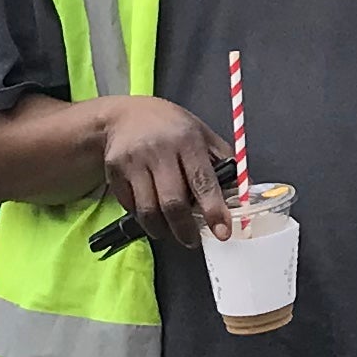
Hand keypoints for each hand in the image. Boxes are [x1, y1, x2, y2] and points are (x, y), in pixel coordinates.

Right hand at [96, 95, 228, 246]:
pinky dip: (142, 218)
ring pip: (149, 210)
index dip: (213, 209)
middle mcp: (159, 150)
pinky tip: (151, 213)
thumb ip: (221, 159)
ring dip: (162, 229)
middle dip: (185, 229)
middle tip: (192, 240)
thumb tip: (242, 191)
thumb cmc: (169, 126)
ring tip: (171, 231)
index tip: (222, 231)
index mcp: (187, 140)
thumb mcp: (200, 132)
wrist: (122, 116)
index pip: (202, 180)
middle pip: (173, 202)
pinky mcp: (114, 172)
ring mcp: (134, 161)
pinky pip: (130, 206)